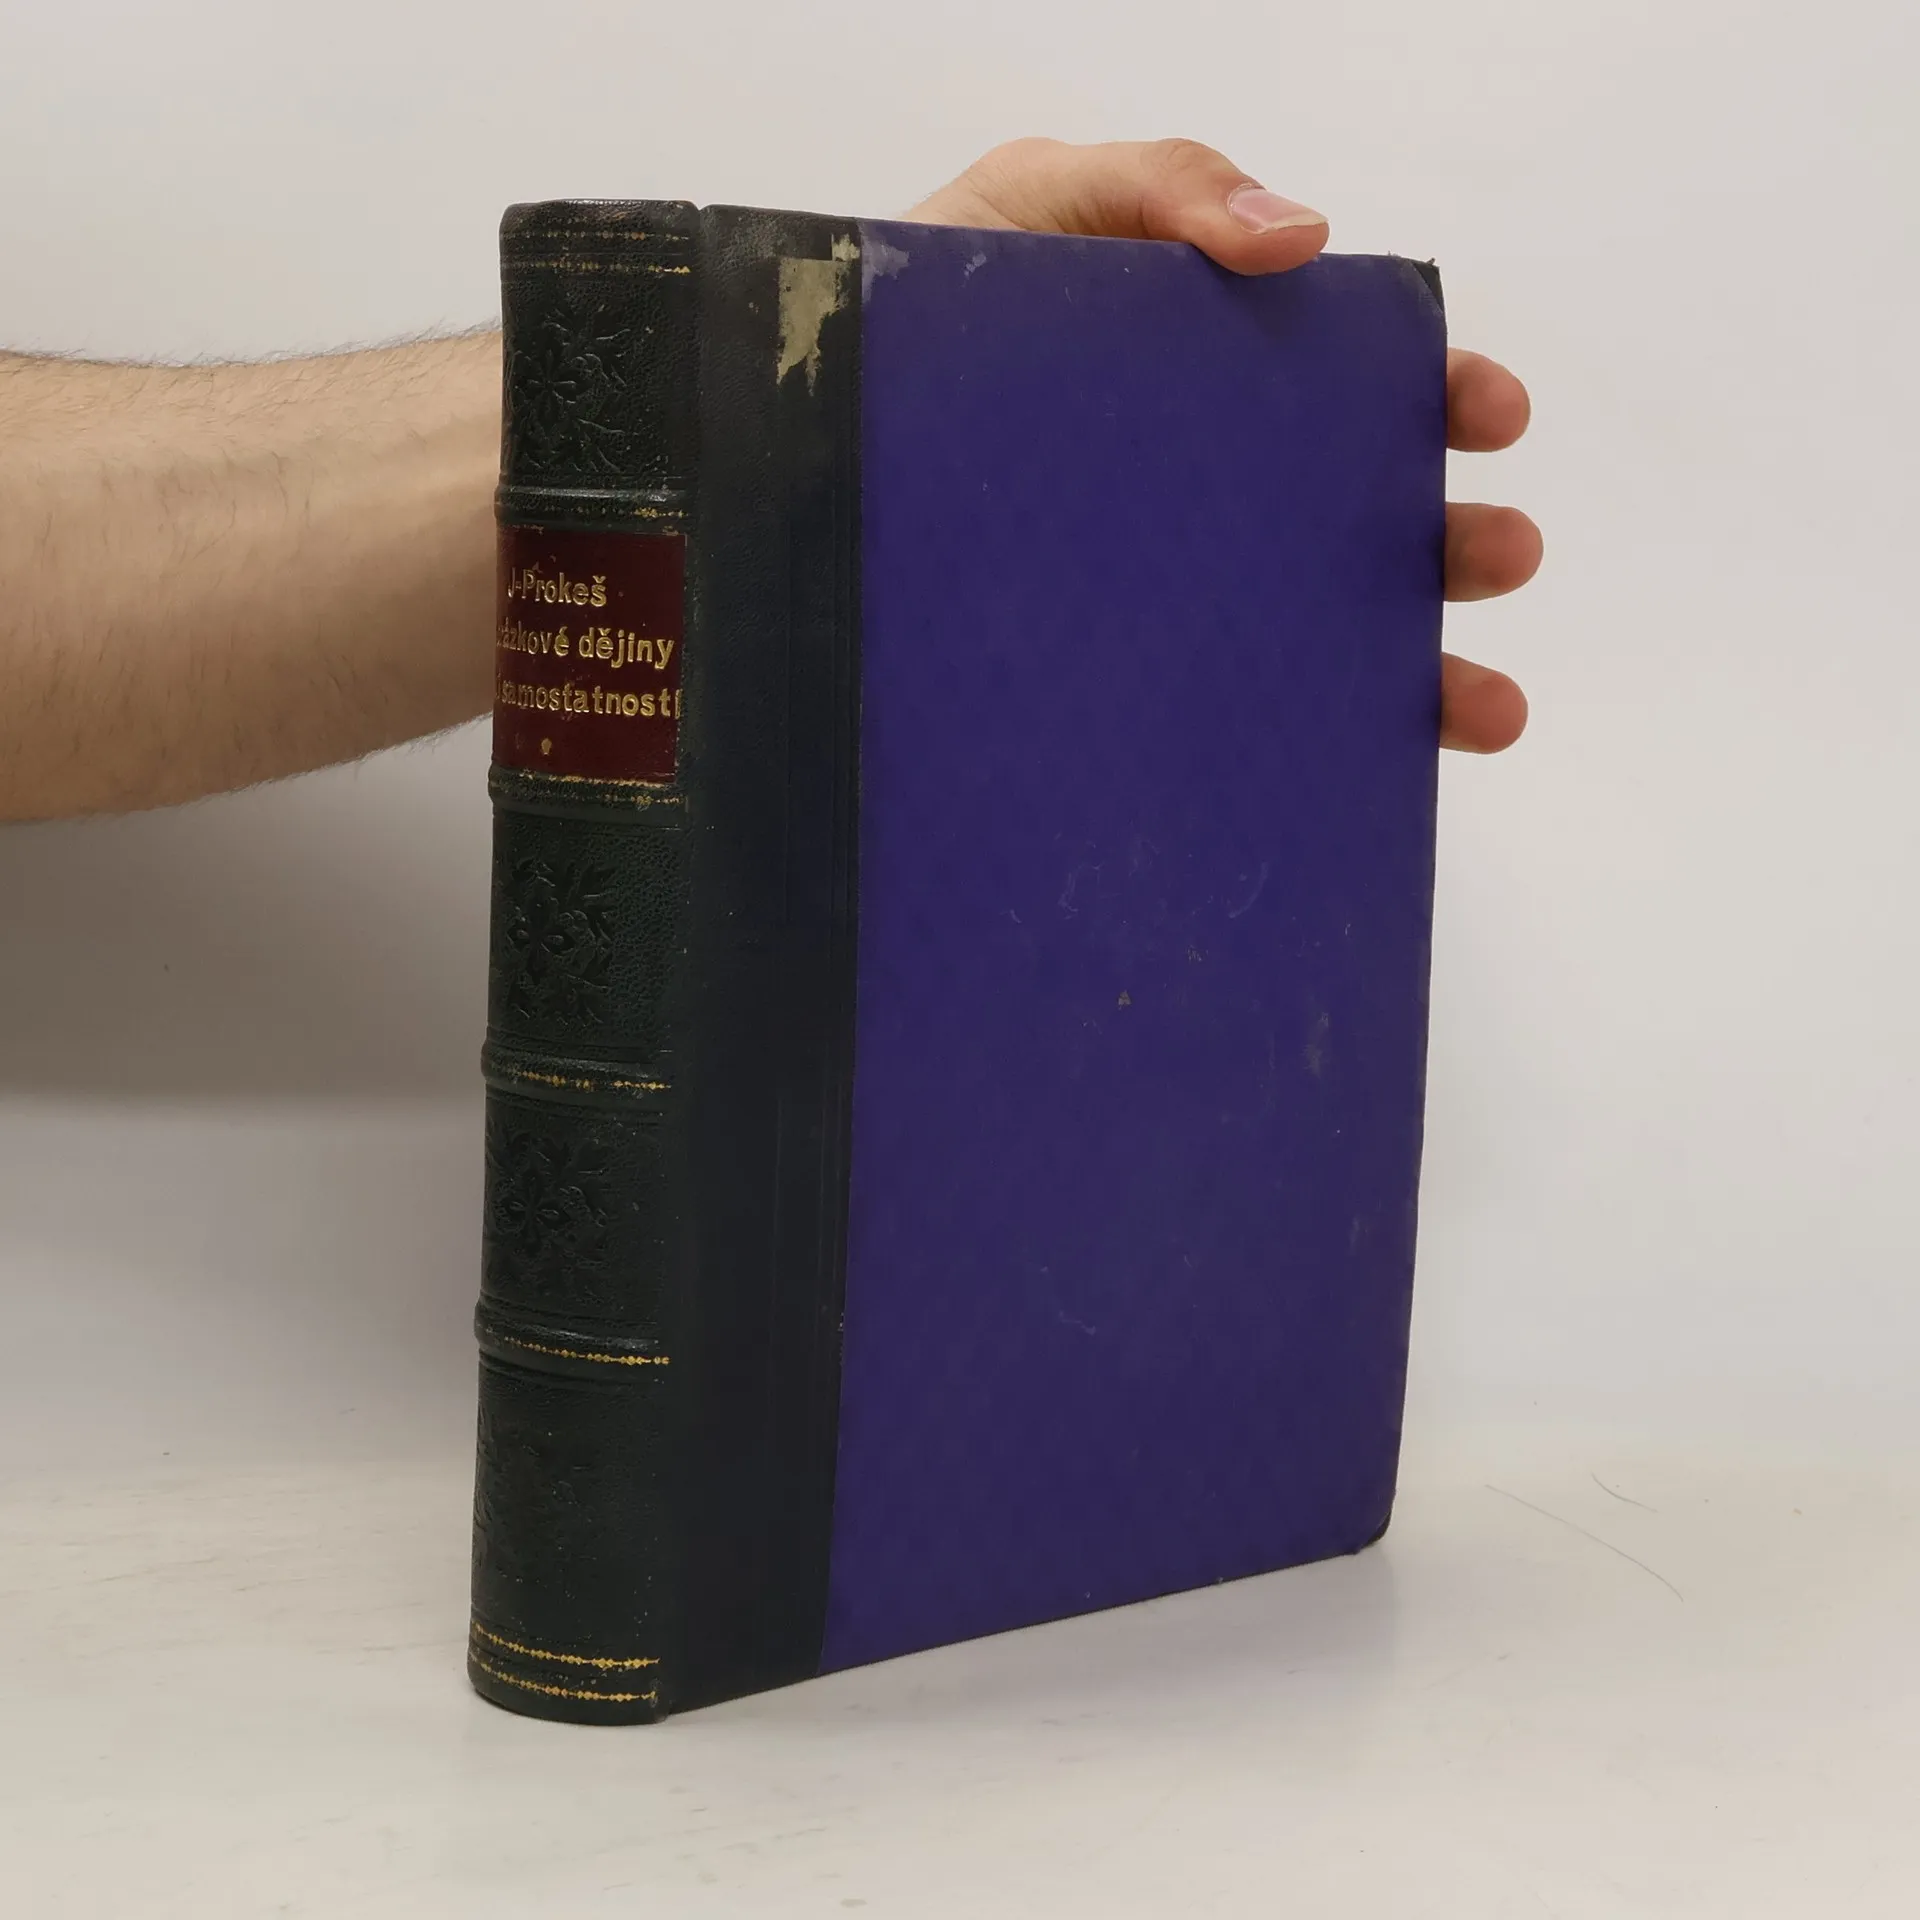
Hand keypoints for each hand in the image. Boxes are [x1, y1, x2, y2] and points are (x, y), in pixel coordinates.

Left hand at [907, 138, 1539, 753]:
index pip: (1353, 392)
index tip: (1490, 418)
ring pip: (1317, 644)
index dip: (1434, 401)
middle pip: (1360, 525)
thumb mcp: (1038, 202)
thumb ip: (1165, 186)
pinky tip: (1355, 782)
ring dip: (1419, 674)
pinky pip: (1218, 729)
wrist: (796, 445)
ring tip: (1481, 707)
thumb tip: (1304, 236)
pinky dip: (1301, 759)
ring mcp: (1162, 600)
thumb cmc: (920, 307)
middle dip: (1451, 544)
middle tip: (1502, 553)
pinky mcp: (1107, 682)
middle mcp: (1203, 499)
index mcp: (1209, 381)